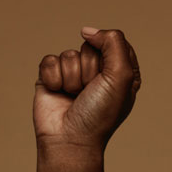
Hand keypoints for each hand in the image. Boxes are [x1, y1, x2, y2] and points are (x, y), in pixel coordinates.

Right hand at [33, 28, 141, 151]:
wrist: (70, 140)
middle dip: (89, 70)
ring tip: (74, 97)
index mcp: (121, 72)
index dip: (109, 58)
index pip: (114, 42)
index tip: (108, 79)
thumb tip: (87, 31)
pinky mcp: (51, 77)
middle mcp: (98, 72)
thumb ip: (114, 42)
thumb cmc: (99, 114)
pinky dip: (53, 78)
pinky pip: (49, 60)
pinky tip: (57, 93)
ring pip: (69, 54)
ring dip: (72, 78)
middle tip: (89, 92)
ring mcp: (73, 74)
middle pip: (90, 47)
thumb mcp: (121, 76)